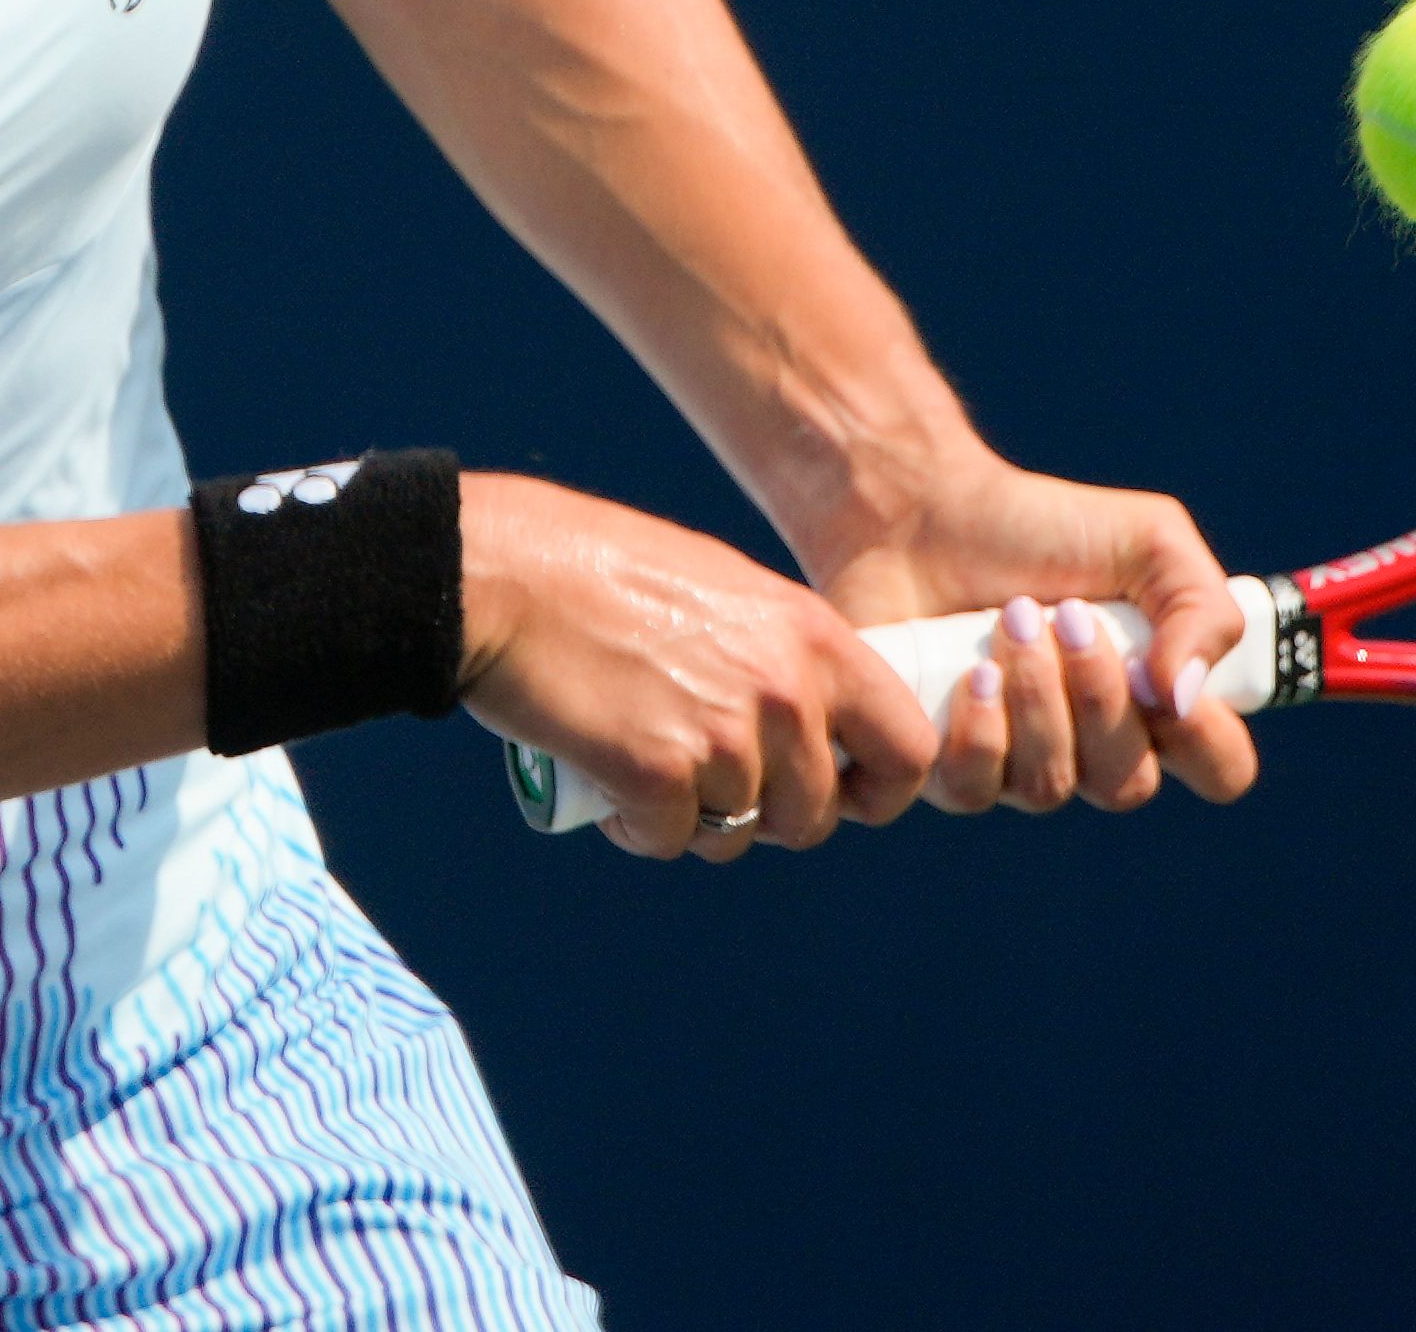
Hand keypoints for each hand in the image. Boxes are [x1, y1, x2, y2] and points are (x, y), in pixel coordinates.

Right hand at [455, 473, 937, 860]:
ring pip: (739, 832)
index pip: (908, 748)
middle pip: (818, 814)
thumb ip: (782, 656)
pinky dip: (639, 826)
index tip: (838, 793)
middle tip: (713, 784)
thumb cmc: (605, 573)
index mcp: (814, 636)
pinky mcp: (659, 774)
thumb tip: (810, 728)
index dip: (878, 788)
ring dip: (696, 819)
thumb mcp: (729, 593)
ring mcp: (725, 735)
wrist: (507, 575)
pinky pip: (670, 840)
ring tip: (649, 766)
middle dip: (769, 816)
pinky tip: (609, 779)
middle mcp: (785, 690)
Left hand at [816, 452, 1262, 818]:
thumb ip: (1202, 610)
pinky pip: (975, 789)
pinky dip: (981, 728)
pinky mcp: (942, 765)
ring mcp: (1017, 764)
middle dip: (1099, 696)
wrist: (922, 508)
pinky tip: (974, 672)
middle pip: (1128, 785)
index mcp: (1155, 699)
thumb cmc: (1040, 526)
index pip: (1219, 768)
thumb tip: (1186, 698)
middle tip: (1068, 616)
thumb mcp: (1149, 540)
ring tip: (1010, 619)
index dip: (1207, 744)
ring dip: (1037, 696)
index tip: (1163, 678)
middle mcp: (1091, 747)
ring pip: (1051, 787)